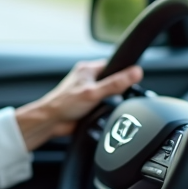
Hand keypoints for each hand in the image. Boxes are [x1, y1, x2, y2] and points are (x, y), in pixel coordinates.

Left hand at [14, 61, 142, 150]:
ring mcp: (87, 92)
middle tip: (114, 98)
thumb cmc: (64, 104)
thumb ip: (116, 84)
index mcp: (88, 69)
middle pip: (112, 81)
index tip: (130, 82)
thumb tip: (136, 72)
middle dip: (117, 91)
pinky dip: (104, 110)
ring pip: (108, 94)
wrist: (51, 122)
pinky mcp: (87, 104)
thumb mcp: (94, 92)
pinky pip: (102, 105)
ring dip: (110, 102)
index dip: (123, 73)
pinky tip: (101, 114)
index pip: (113, 65)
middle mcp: (87, 78)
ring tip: (105, 107)